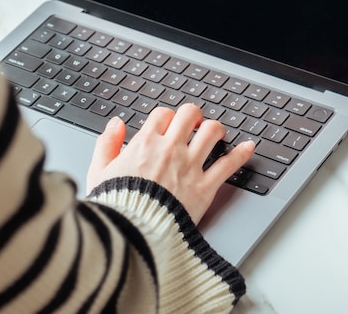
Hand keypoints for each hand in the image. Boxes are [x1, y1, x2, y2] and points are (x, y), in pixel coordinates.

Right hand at [86, 103, 255, 224]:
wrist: (132, 234)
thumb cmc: (116, 207)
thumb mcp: (98, 172)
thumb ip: (106, 144)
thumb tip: (116, 124)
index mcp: (145, 143)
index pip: (163, 114)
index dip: (167, 118)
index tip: (168, 126)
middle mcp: (170, 149)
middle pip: (190, 115)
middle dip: (193, 116)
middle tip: (193, 124)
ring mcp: (190, 167)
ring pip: (212, 132)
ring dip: (215, 129)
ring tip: (214, 133)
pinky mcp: (205, 187)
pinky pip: (229, 164)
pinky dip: (241, 153)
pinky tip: (248, 147)